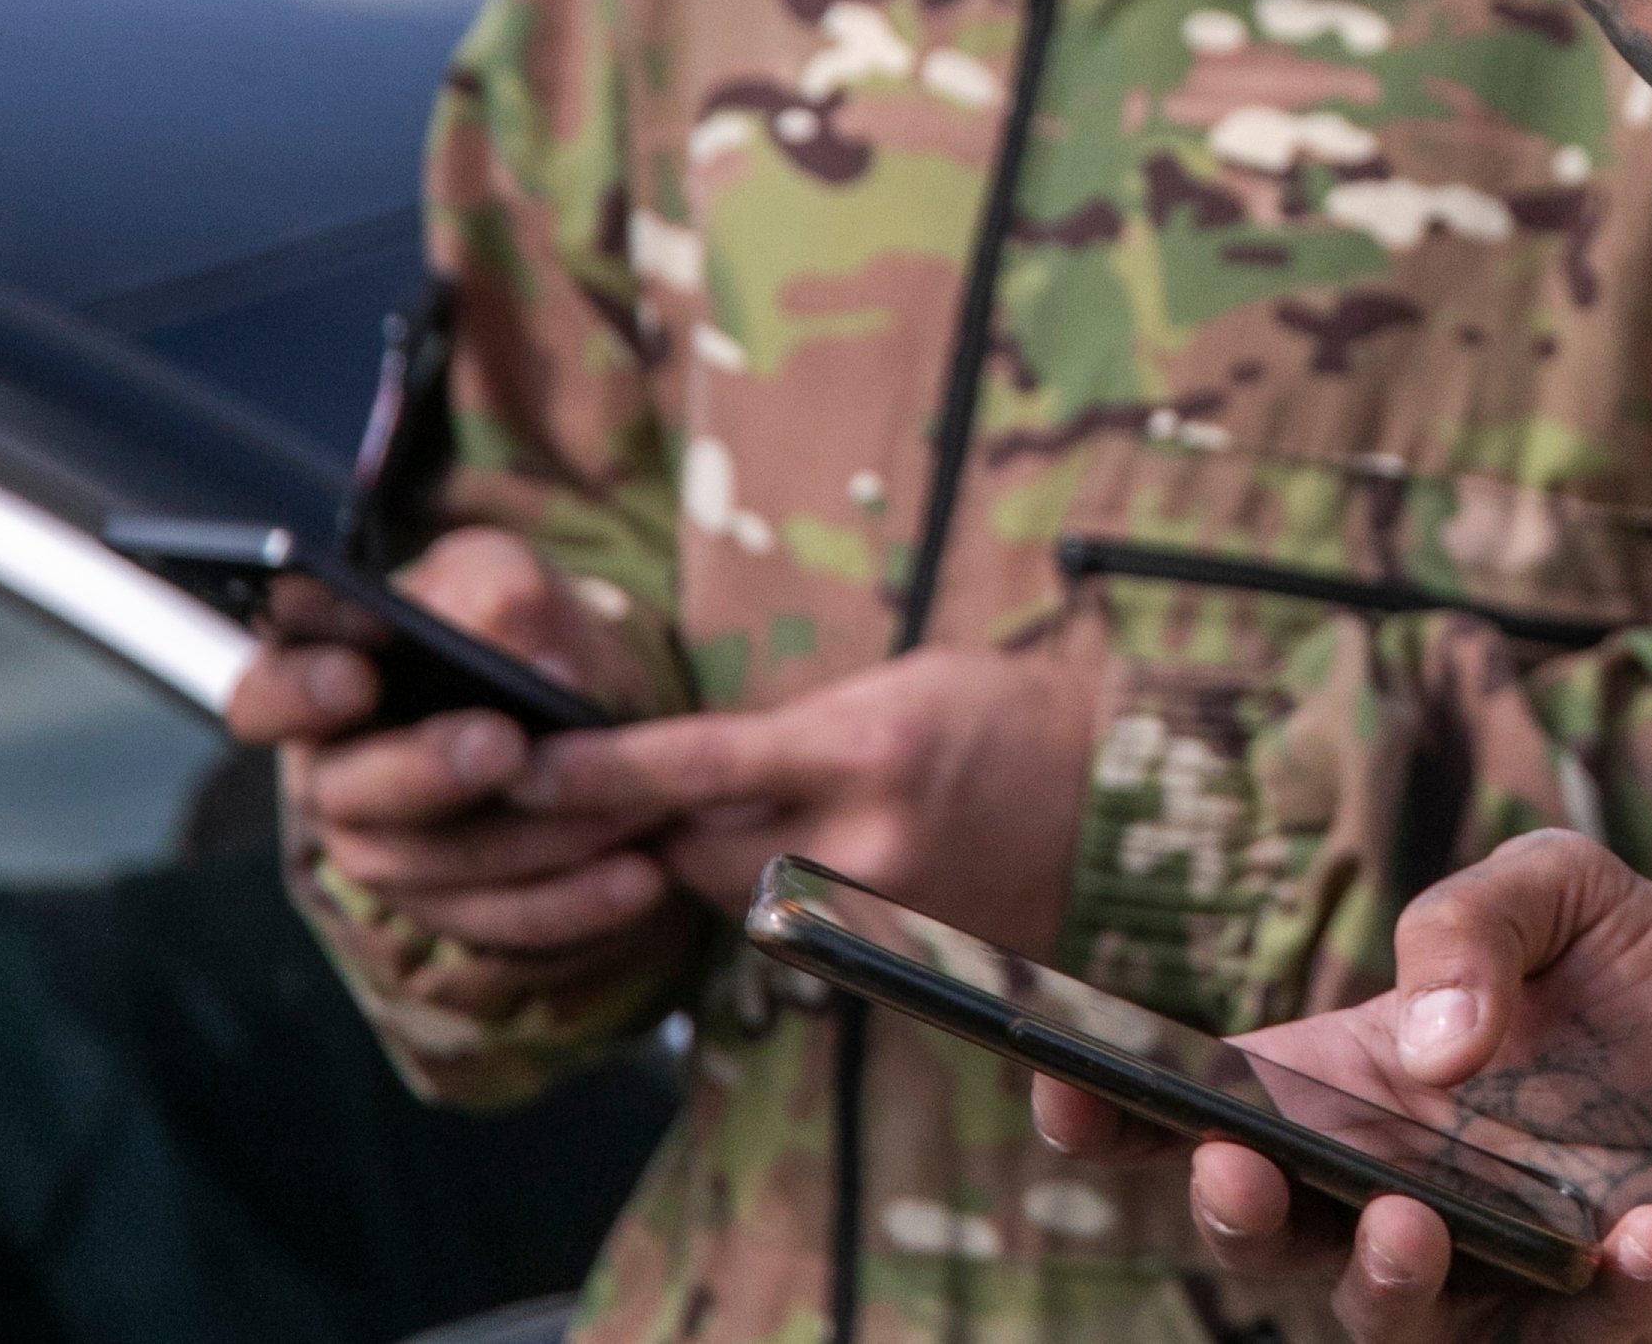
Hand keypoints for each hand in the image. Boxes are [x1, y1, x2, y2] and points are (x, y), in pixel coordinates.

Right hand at [226, 529, 676, 962]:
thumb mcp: (503, 576)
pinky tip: (641, 875)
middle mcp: (334, 778)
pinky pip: (502, 922)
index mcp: (317, 681)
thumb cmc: (508, 620)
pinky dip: (575, 904)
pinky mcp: (452, 908)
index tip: (358, 676)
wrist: (571, 691)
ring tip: (622, 806)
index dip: (299, 692)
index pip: (267, 695)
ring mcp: (386, 853)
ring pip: (436, 866)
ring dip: (532, 839)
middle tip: (502, 745)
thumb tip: (530, 665)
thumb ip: (501, 596)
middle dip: (426, 770)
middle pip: (349, 796)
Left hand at [514, 617, 1105, 954]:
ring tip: (767, 817)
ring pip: (742, 904)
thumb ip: (792, 734)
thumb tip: (689, 771)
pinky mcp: (903, 962)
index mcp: (862, 748)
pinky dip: (791, 903)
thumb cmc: (1007, 712)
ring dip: (726, 865)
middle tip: (648, 792)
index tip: (523, 769)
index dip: (597, 772)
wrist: (1128, 799)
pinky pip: (802, 940)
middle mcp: (867, 839)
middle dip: (663, 826)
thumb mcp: (894, 687)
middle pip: (695, 854)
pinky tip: (818, 863)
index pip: (691, 766)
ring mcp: (887, 913)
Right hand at [1034, 830, 1651, 1343]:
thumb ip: (1477, 917)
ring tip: (1407, 1220)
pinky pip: (1571, 1341)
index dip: (1108, 1112)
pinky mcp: (1589, 1330)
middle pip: (1264, 1234)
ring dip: (1380, 1281)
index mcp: (1354, 1084)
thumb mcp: (1570, 890)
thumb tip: (1428, 1038)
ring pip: (1384, 1319)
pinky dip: (1608, 1298)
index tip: (1058, 1082)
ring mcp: (1484, 1276)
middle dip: (1229, 1211)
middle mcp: (1391, 1191)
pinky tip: (1649, 1238)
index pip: (1200, 1112)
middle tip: (1241, 1165)